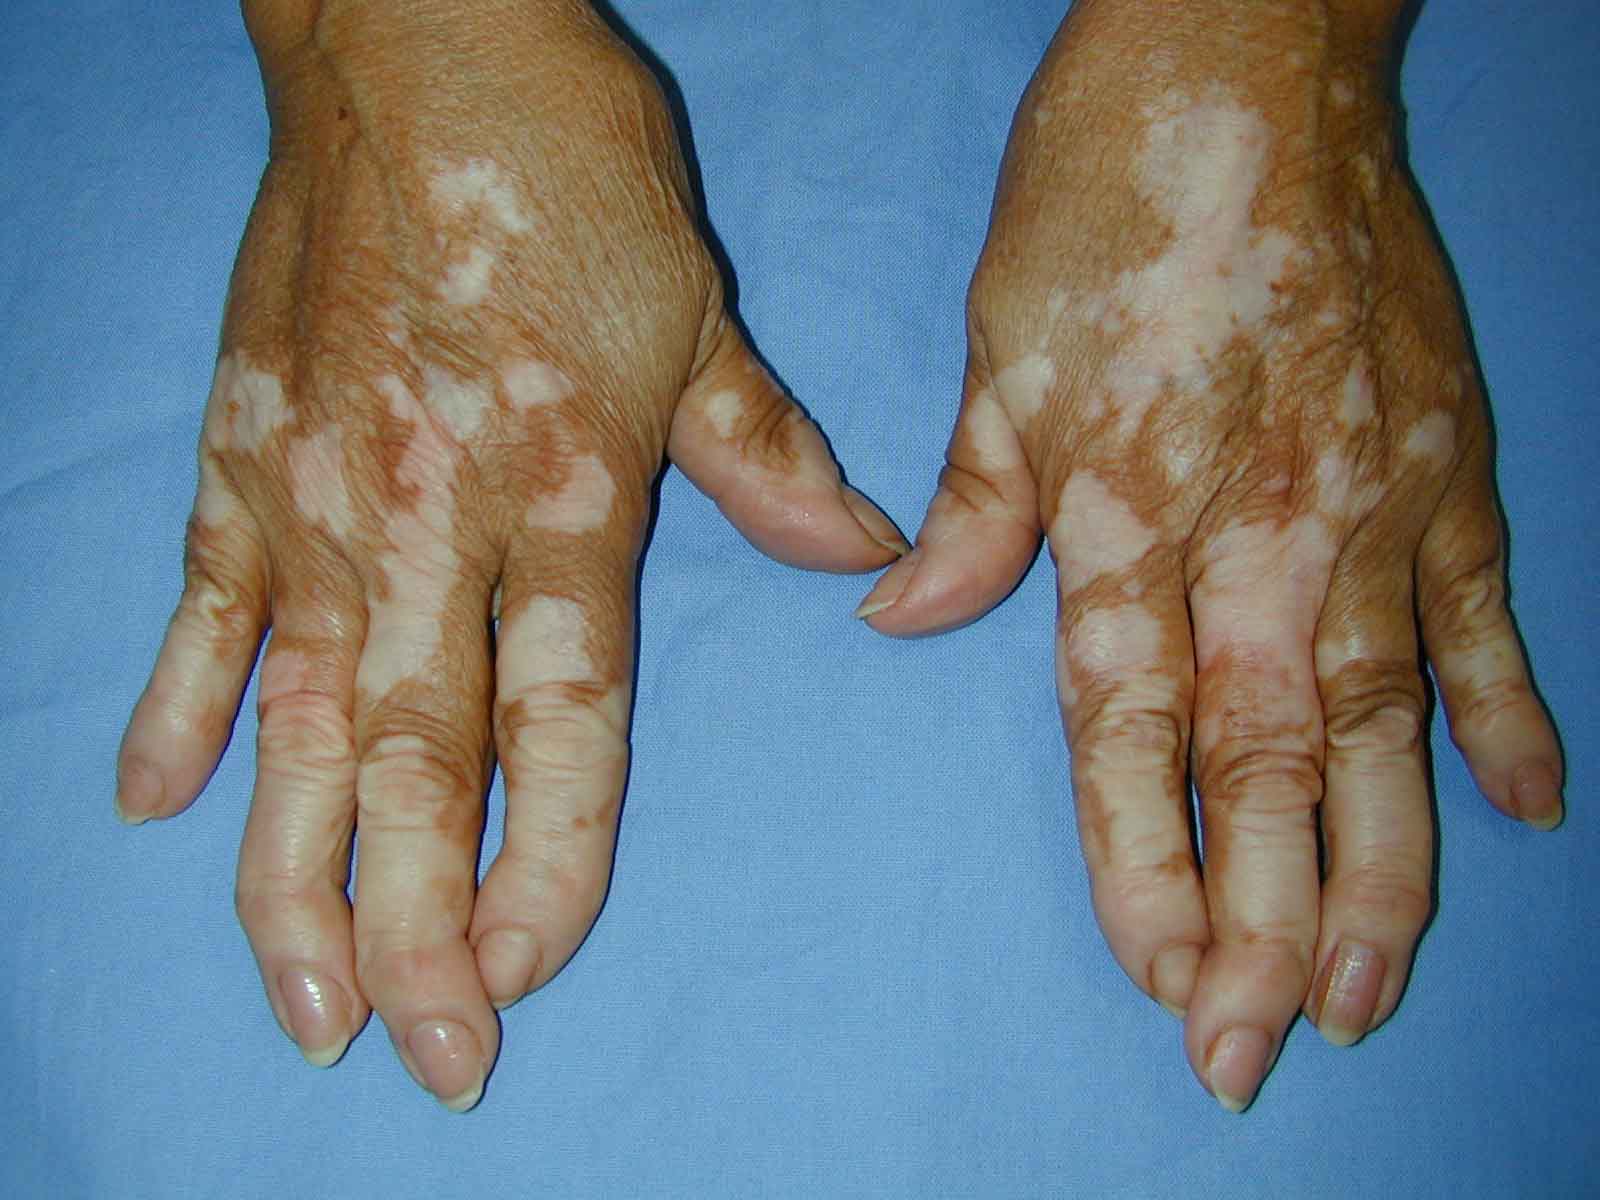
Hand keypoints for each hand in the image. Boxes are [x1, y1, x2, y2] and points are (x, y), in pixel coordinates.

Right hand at [116, 0, 903, 1110]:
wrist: (421, 45)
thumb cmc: (573, 180)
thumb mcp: (702, 319)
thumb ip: (765, 459)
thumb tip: (863, 557)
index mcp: (566, 498)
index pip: (558, 727)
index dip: (545, 861)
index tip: (530, 973)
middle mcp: (431, 522)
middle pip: (410, 764)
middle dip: (413, 930)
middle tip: (415, 1056)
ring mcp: (316, 495)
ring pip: (287, 724)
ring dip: (284, 876)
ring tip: (298, 999)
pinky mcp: (237, 451)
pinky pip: (195, 606)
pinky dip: (169, 708)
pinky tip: (151, 808)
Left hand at [858, 0, 1561, 1109]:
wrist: (1245, 61)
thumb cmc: (1107, 200)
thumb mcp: (1001, 350)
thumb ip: (977, 506)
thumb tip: (908, 618)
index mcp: (1129, 512)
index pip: (1130, 733)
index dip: (1142, 866)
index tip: (1159, 977)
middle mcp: (1257, 534)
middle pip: (1264, 765)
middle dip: (1263, 924)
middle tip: (1261, 1053)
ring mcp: (1372, 506)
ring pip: (1384, 727)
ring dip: (1384, 870)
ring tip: (1371, 991)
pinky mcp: (1450, 461)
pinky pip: (1487, 615)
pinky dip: (1515, 716)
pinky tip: (1539, 812)